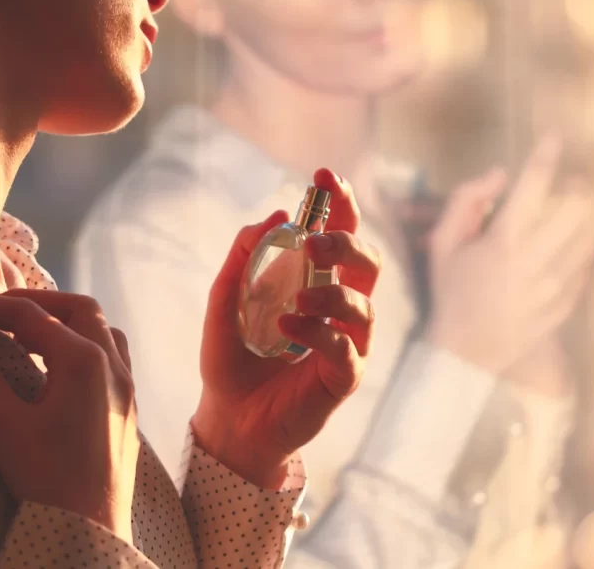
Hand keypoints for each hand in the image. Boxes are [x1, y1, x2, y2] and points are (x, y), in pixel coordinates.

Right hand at [0, 289, 138, 543]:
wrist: (89, 530)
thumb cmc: (46, 480)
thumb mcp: (4, 423)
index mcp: (85, 362)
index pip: (34, 317)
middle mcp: (114, 366)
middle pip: (79, 309)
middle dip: (38, 304)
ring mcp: (127, 387)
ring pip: (103, 330)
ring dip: (66, 322)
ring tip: (28, 338)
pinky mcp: (129, 408)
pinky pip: (114, 357)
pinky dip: (85, 345)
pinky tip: (59, 369)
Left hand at [192, 169, 380, 488]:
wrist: (228, 417)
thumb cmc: (232, 358)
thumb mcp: (224, 301)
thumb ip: (243, 257)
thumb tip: (274, 216)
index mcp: (317, 282)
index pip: (340, 235)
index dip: (341, 204)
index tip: (326, 176)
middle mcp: (340, 307)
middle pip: (368, 262)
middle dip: (346, 243)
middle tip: (313, 242)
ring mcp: (347, 342)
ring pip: (365, 305)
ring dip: (332, 293)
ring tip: (296, 299)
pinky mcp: (344, 376)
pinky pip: (345, 347)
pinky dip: (317, 331)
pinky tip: (287, 328)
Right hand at [427, 137, 593, 378]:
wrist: (465, 352)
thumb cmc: (449, 292)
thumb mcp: (443, 245)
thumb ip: (465, 202)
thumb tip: (499, 173)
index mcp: (502, 243)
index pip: (533, 186)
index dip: (545, 155)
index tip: (553, 136)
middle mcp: (534, 263)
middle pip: (575, 209)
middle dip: (576, 188)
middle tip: (571, 182)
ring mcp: (553, 287)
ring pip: (587, 238)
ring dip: (584, 218)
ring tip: (574, 212)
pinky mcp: (564, 306)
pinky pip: (584, 269)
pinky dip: (581, 251)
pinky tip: (569, 248)